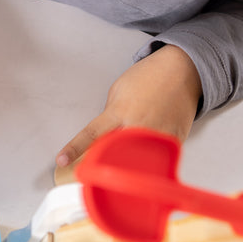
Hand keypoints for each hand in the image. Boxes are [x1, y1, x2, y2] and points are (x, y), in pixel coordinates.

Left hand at [55, 44, 201, 170]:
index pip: (91, 134)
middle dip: (105, 165)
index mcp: (118, 112)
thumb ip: (110, 116)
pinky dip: (150, 160)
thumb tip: (104, 138)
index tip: (60, 160)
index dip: (74, 148)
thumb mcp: (118, 92)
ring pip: (137, 162)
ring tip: (127, 161)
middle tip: (96, 171)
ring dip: (128, 165)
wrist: (182, 70)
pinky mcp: (174, 142)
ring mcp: (158, 136)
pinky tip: (148, 154)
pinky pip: (158, 159)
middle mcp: (137, 125)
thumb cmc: (147, 78)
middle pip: (115, 155)